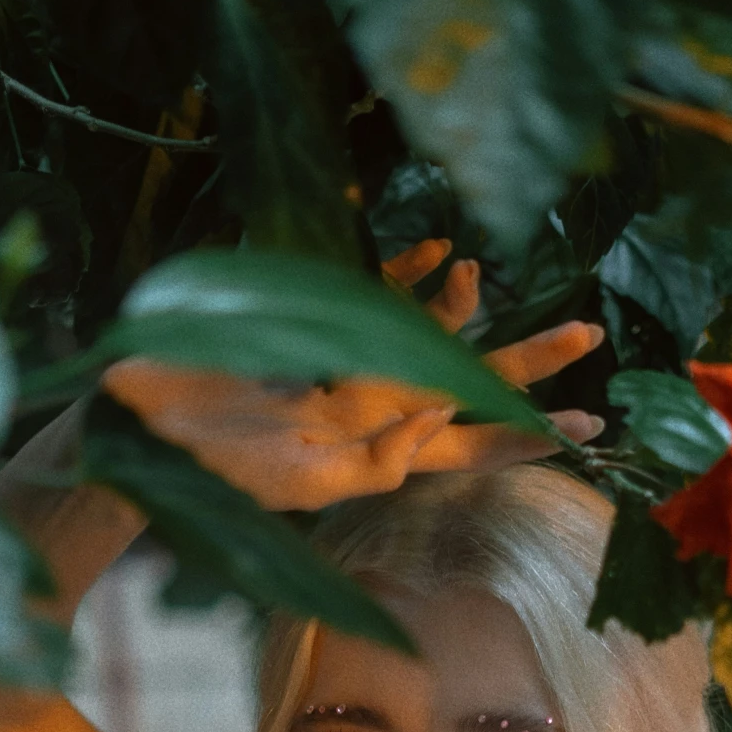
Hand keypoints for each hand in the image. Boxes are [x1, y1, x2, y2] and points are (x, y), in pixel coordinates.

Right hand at [100, 240, 605, 514]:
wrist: (142, 428)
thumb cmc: (216, 466)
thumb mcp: (305, 480)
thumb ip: (376, 461)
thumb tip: (433, 417)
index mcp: (374, 453)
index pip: (466, 445)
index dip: (521, 437)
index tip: (582, 429)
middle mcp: (370, 409)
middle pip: (465, 384)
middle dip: (527, 361)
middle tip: (588, 333)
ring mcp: (342, 365)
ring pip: (424, 334)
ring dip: (459, 304)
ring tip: (481, 269)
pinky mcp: (310, 327)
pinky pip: (373, 296)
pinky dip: (408, 273)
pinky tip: (440, 250)